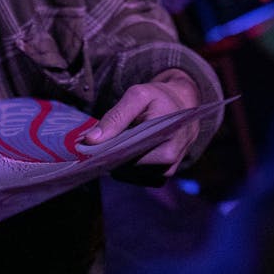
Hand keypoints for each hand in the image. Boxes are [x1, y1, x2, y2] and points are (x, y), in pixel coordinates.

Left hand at [81, 69, 201, 175]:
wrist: (183, 105)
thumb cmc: (160, 98)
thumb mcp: (138, 96)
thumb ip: (115, 116)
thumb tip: (91, 140)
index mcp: (165, 140)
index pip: (127, 155)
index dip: (108, 151)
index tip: (93, 145)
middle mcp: (169, 160)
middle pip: (127, 167)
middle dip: (113, 154)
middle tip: (106, 139)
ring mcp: (166, 172)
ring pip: (129, 174)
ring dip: (120, 160)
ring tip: (122, 141)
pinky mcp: (162, 177)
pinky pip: (136, 178)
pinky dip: (127, 167)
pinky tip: (128, 150)